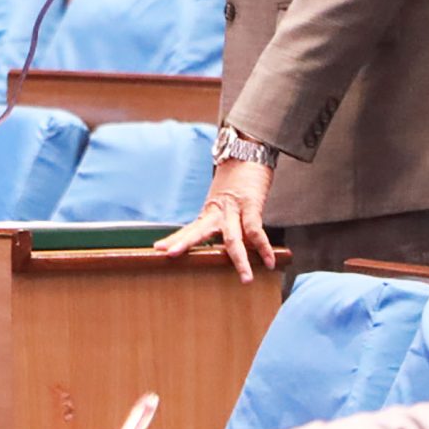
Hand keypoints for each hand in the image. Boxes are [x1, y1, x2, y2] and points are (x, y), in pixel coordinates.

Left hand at [154, 156, 275, 281]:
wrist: (249, 149)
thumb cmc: (238, 177)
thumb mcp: (224, 199)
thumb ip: (220, 218)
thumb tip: (219, 240)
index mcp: (211, 211)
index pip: (190, 229)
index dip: (176, 239)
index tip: (158, 249)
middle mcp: (219, 211)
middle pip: (199, 230)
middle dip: (185, 244)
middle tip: (169, 256)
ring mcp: (235, 208)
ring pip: (233, 238)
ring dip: (240, 260)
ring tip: (246, 279)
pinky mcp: (252, 204)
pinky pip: (257, 230)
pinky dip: (264, 247)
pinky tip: (269, 261)